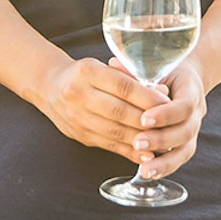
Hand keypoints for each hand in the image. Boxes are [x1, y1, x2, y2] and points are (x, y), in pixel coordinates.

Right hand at [33, 57, 171, 163]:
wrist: (50, 88)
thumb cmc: (84, 74)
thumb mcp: (103, 66)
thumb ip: (129, 77)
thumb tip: (161, 91)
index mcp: (87, 72)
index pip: (122, 86)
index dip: (147, 96)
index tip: (167, 101)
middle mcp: (79, 95)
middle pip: (119, 111)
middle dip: (147, 119)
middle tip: (170, 123)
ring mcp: (77, 118)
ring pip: (115, 131)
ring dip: (142, 138)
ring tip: (163, 140)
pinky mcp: (80, 136)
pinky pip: (109, 145)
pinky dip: (130, 150)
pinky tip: (147, 153)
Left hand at [125, 58, 206, 179]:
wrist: (182, 78)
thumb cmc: (165, 69)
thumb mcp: (154, 64)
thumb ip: (136, 68)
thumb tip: (113, 65)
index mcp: (191, 88)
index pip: (185, 104)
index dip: (167, 113)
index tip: (145, 117)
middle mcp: (196, 112)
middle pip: (186, 130)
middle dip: (162, 139)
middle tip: (138, 142)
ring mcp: (193, 129)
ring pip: (186, 149)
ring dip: (165, 160)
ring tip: (144, 168)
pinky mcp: (186, 143)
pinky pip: (180, 159)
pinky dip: (165, 168)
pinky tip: (148, 173)